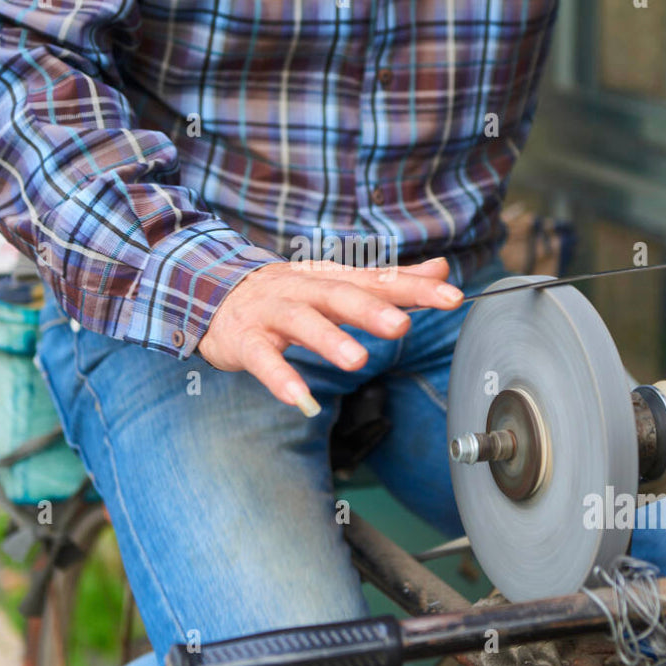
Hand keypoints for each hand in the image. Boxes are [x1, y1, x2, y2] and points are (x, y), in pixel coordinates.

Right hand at [197, 257, 463, 414]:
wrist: (213, 290)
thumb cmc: (287, 292)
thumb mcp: (339, 282)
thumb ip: (390, 280)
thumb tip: (440, 268)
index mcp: (332, 278)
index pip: (378, 280)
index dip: (415, 288)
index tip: (453, 297)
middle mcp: (305, 289)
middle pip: (340, 295)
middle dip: (371, 310)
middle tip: (403, 326)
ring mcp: (273, 313)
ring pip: (302, 322)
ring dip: (329, 339)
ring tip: (357, 360)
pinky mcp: (245, 339)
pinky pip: (262, 358)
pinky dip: (279, 377)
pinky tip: (298, 398)